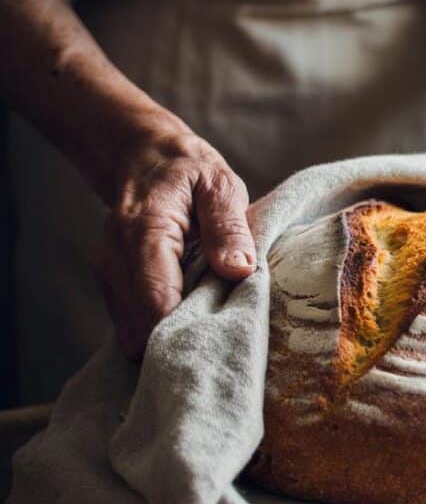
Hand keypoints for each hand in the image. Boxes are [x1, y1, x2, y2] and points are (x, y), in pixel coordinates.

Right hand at [89, 129, 255, 358]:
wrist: (146, 159)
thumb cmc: (190, 173)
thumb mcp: (220, 186)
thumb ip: (228, 227)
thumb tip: (239, 270)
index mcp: (144, 230)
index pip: (156, 298)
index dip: (183, 330)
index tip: (217, 343)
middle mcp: (114, 255)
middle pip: (141, 323)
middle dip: (180, 337)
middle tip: (222, 337)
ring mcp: (107, 272)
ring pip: (133, 330)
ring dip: (169, 334)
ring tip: (206, 321)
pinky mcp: (111, 284)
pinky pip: (132, 323)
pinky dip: (159, 327)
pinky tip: (187, 314)